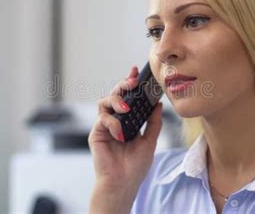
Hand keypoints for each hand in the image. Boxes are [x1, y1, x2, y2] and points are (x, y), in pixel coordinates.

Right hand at [88, 65, 162, 212]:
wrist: (124, 183)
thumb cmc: (135, 166)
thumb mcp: (150, 141)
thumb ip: (153, 123)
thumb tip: (158, 104)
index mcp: (128, 120)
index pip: (128, 97)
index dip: (130, 82)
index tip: (136, 70)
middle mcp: (115, 120)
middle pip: (115, 95)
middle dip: (123, 85)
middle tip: (132, 81)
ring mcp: (105, 126)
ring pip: (105, 101)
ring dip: (116, 100)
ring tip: (126, 107)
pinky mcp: (96, 133)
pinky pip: (103, 119)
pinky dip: (113, 123)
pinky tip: (120, 134)